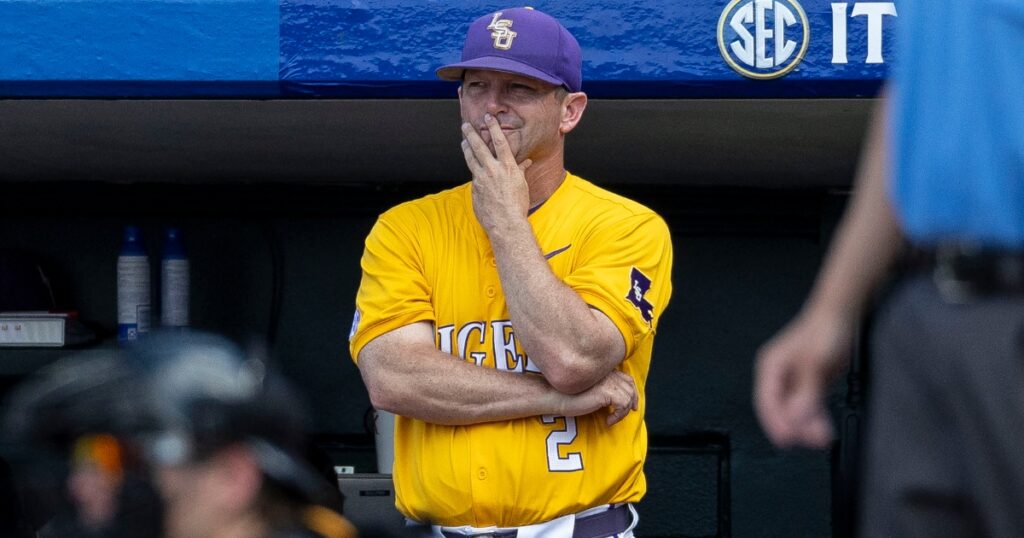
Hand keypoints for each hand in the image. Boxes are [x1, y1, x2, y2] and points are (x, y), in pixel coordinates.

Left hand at [461, 114, 532, 232]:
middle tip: (466, 125)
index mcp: (508, 167)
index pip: (500, 142)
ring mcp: (481, 179)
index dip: (494, 128)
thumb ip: (521, 171)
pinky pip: (473, 175)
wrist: (506, 223)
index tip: (488, 118)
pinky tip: (472, 166)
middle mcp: (493, 170)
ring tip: (464, 141)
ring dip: (466, 148)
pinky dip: (473, 169)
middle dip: (472, 134)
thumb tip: (526, 163)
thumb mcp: (522, 185)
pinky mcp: (475, 188)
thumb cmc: (518, 205)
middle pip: (479, 147)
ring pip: (471, 159)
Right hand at [558, 370, 638, 425]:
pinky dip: (618, 415)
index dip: (632, 390)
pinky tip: (608, 420)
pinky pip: (623, 405)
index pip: (626, 378)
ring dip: (623, 411)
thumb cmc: (567, 395)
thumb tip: (616, 399)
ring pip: (628, 397)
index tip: (631, 404)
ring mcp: (607, 381)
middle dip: (633, 400)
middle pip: (630, 386)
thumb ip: (602, 388)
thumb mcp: (588, 390)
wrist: (555, 397)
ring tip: (611, 418)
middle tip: (630, 411)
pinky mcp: (606, 392)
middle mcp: (607, 373)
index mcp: (603, 371)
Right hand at [754, 309, 851, 447]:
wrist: (842, 316)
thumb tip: (796, 416)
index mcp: (771, 366)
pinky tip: (823, 428)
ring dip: (807, 426)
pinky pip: (808, 407)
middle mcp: (779, 375)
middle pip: (780, 409)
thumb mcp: (815, 362)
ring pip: (795, 410)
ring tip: (822, 437)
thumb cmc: (825, 330)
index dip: (774, 422)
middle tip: (811, 440)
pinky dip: (815, 418)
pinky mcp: (808, 384)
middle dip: (794, 427)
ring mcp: (794, 380)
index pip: (767, 401)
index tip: (786, 440)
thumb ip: (806, 391)